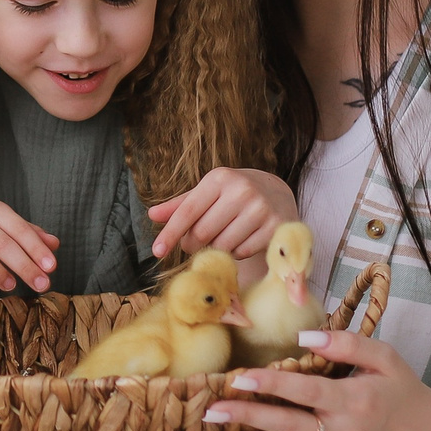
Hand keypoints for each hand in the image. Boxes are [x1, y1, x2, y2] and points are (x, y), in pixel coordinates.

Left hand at [147, 168, 299, 262]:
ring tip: (224, 236)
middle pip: (202, 233)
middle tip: (195, 242)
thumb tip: (152, 215)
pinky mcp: (275, 227)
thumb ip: (181, 205)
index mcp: (220, 178)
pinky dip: (236, 252)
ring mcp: (260, 208)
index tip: (156, 251)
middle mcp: (241, 190)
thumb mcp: (208, 193)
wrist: (277, 194)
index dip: (170, 233)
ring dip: (216, 248)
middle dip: (193, 244)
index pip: (188, 211)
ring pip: (222, 246)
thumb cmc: (233, 194)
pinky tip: (242, 239)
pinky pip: (242, 252)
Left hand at [196, 329, 430, 430]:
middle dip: (247, 419)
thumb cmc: (403, 391)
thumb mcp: (384, 358)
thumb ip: (347, 343)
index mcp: (353, 401)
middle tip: (211, 411)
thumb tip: (306, 334)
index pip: (305, 392)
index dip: (272, 385)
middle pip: (286, 426)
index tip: (239, 378)